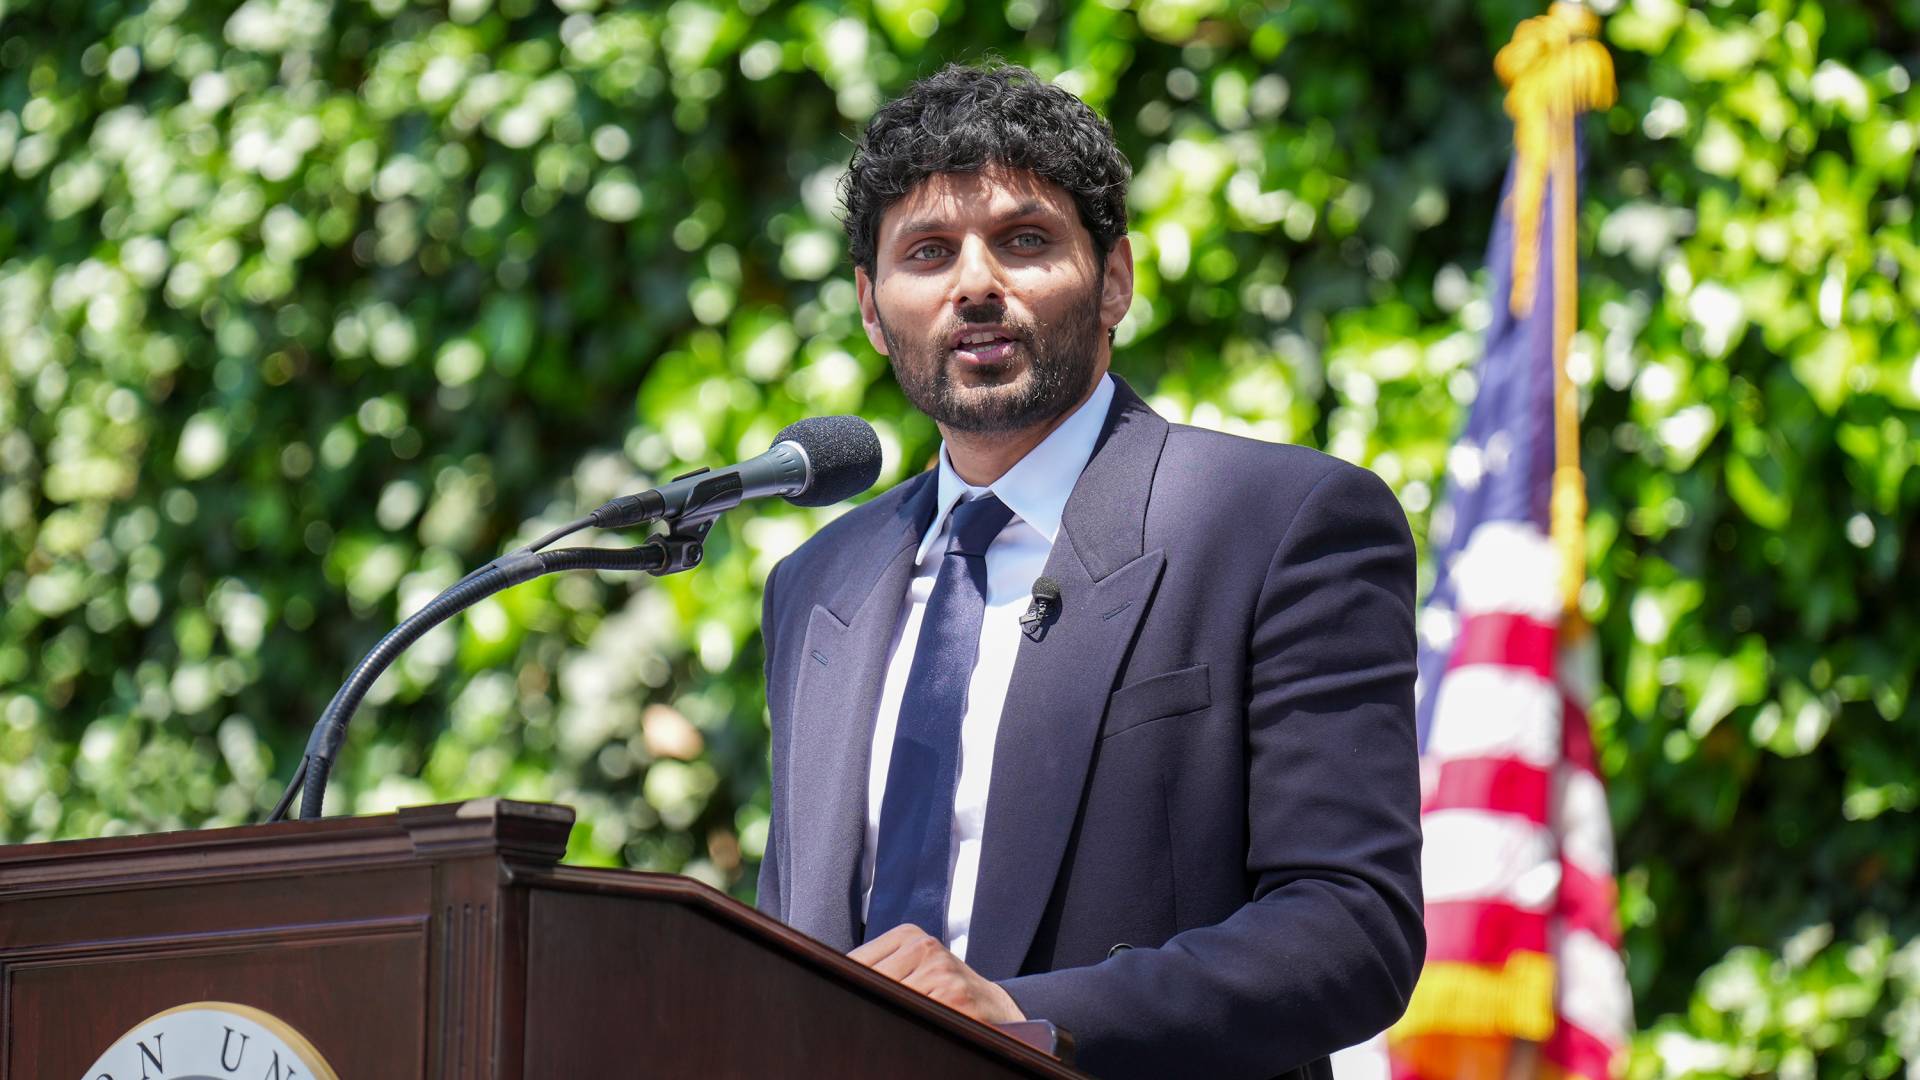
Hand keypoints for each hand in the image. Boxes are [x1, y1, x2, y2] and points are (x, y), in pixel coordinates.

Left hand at [848, 924, 1026, 1023]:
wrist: (995, 1006)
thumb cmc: (945, 989)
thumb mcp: (916, 966)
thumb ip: (881, 968)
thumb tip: (832, 982)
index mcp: (909, 935)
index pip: (857, 961)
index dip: (845, 985)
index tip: (835, 1001)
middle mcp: (925, 946)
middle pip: (871, 982)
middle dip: (865, 1003)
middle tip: (859, 1021)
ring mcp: (940, 971)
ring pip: (891, 1001)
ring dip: (885, 1017)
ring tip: (897, 1021)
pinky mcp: (954, 997)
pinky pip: (915, 1015)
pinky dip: (908, 1027)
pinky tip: (916, 1027)